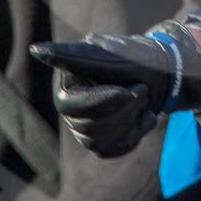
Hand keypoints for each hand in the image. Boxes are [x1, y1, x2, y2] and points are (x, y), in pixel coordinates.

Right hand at [31, 23, 198, 156]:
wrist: (165, 75)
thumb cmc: (137, 59)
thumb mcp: (110, 53)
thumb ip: (73, 55)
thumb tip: (35, 50)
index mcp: (68, 81)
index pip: (69, 104)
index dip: (101, 101)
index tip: (128, 91)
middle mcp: (70, 106)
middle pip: (86, 126)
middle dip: (123, 110)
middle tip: (143, 90)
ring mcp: (83, 126)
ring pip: (99, 141)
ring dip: (131, 121)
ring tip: (144, 99)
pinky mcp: (99, 142)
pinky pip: (112, 149)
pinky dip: (135, 134)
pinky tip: (144, 116)